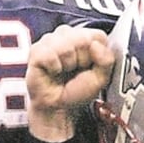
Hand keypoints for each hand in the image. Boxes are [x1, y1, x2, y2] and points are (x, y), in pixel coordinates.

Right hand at [26, 24, 114, 141]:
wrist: (58, 108)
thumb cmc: (77, 91)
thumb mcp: (101, 78)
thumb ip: (106, 60)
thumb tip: (95, 45)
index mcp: (85, 38)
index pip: (98, 35)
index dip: (97, 54)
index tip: (90, 66)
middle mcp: (67, 35)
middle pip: (83, 38)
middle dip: (83, 59)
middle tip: (76, 71)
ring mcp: (50, 40)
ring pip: (67, 46)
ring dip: (68, 64)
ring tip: (64, 71)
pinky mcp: (36, 50)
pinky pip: (51, 54)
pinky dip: (54, 67)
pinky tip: (53, 72)